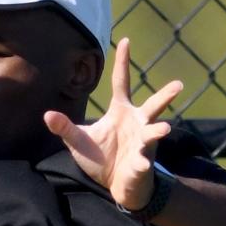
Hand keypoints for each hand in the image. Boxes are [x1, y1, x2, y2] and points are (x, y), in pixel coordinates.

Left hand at [43, 37, 182, 208]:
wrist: (115, 184)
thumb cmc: (100, 159)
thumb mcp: (79, 141)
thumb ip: (65, 128)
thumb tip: (47, 114)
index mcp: (121, 112)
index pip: (122, 82)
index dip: (123, 62)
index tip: (126, 40)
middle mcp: (136, 123)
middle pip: (152, 105)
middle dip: (166, 95)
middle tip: (179, 85)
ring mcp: (142, 142)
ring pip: (155, 131)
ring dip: (158, 130)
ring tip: (165, 128)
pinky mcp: (142, 162)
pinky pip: (142, 161)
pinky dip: (141, 163)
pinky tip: (142, 164)